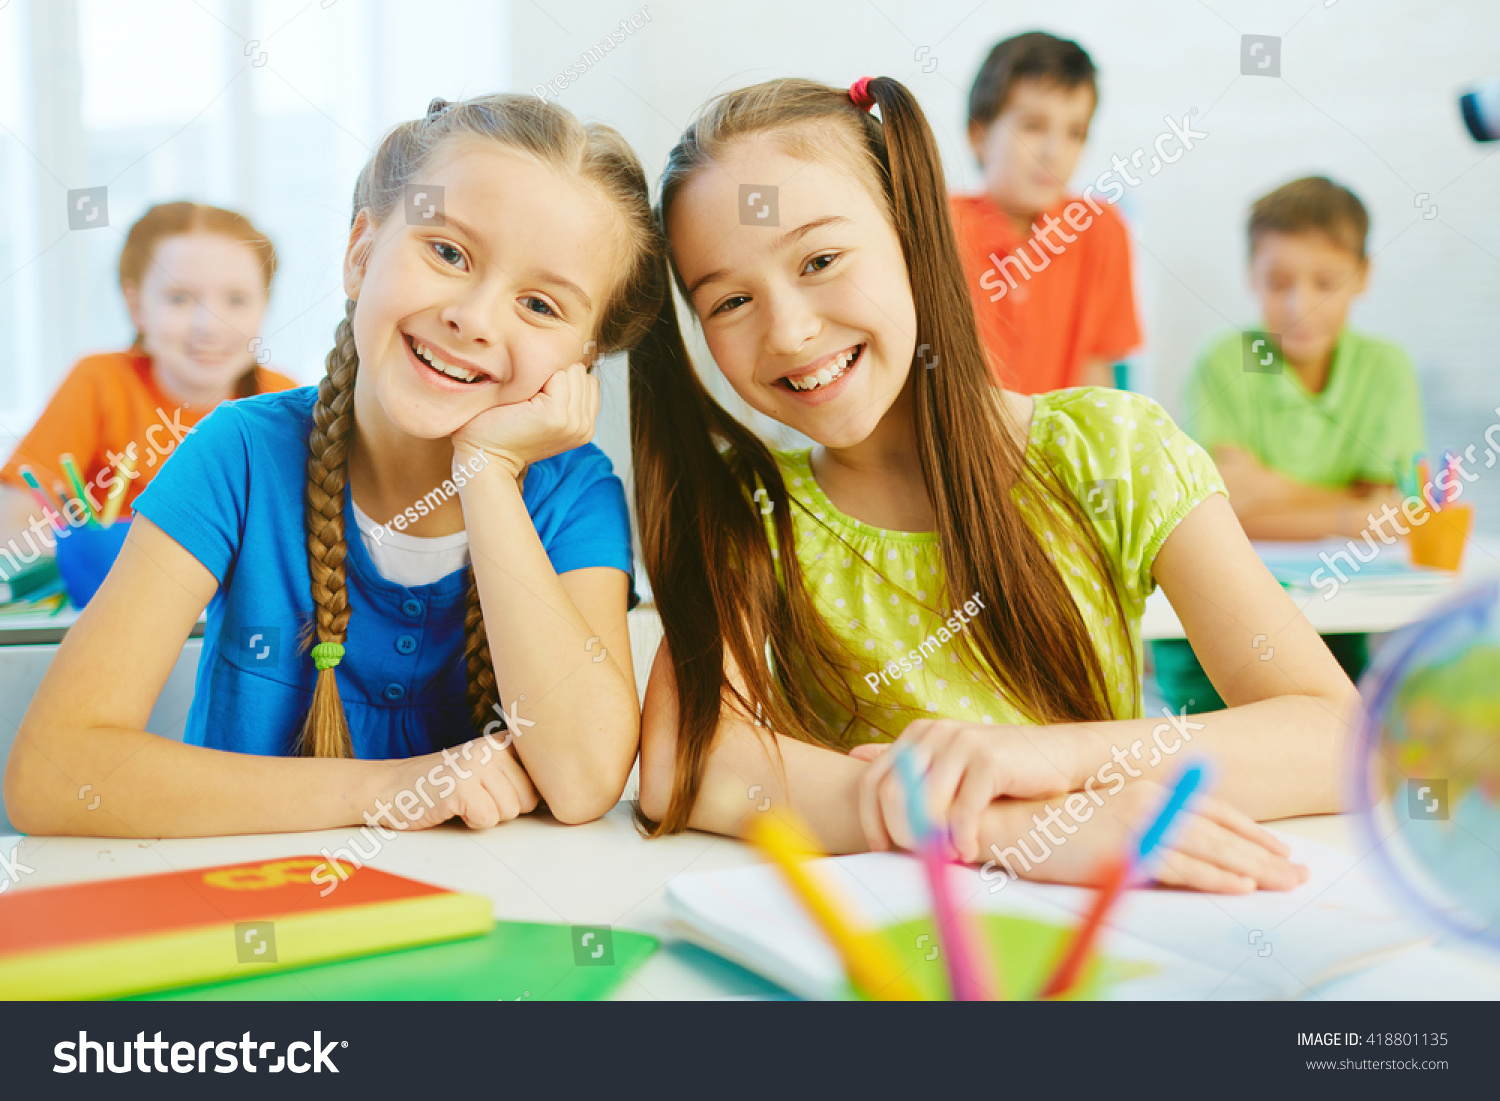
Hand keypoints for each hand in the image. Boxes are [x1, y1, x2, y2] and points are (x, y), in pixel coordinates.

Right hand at [368, 734, 538, 830]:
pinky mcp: (460, 786)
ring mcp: (476, 764)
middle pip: (530, 800)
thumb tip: (567, 798)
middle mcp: (493, 746)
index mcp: (505, 741)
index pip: (543, 780)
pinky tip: (453, 808)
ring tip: (464, 800)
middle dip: (505, 808)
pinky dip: (471, 822)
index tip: (502, 791)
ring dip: (487, 815)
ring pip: (511, 811)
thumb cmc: (444, 785)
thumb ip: (520, 774)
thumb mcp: (487, 769)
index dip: (526, 796)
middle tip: (475, 797)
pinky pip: (488, 820)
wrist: (392, 787)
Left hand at [451, 361, 598, 478]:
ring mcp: (572, 422)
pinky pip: (558, 375)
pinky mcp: (555, 415)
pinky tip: (522, 398)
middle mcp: (583, 427)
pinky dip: (538, 378)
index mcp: (584, 427)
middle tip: (531, 397)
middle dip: (556, 375)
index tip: (539, 395)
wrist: (484, 454)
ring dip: (547, 376)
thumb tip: (570, 362)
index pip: (589, 381)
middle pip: (581, 373)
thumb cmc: (505, 430)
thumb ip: (565, 395)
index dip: (563, 379)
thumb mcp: (545, 414)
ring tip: (527, 398)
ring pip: (571, 372)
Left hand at [852, 719, 1093, 860]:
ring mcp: (961, 743)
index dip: (871, 819)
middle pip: (893, 793)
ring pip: (925, 804)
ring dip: (931, 839)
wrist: (1055, 755)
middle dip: (899, 831)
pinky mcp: (988, 760)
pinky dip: (961, 838)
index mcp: (917, 734)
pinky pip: (962, 810)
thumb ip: (905, 760)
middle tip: (916, 857)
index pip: (874, 780)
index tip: (881, 848)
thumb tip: (855, 755)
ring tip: (945, 858)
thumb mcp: (946, 759)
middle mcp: (934, 733)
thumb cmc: (996, 766)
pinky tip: (967, 852)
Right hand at [978, 782, 1307, 892]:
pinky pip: (1181, 867)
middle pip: (1220, 830)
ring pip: (1209, 850)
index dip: (1248, 830)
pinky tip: (1241, 887)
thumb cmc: (1053, 826)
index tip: (1279, 847)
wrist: (1010, 823)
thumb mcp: (1105, 819)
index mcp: (1145, 791)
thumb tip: (1174, 850)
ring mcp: (1139, 824)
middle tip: (1299, 872)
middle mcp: (1148, 801)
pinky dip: (1215, 878)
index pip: (1210, 810)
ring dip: (1253, 868)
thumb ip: (1142, 828)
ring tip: (1285, 883)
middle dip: (1265, 853)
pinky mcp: (1126, 849)